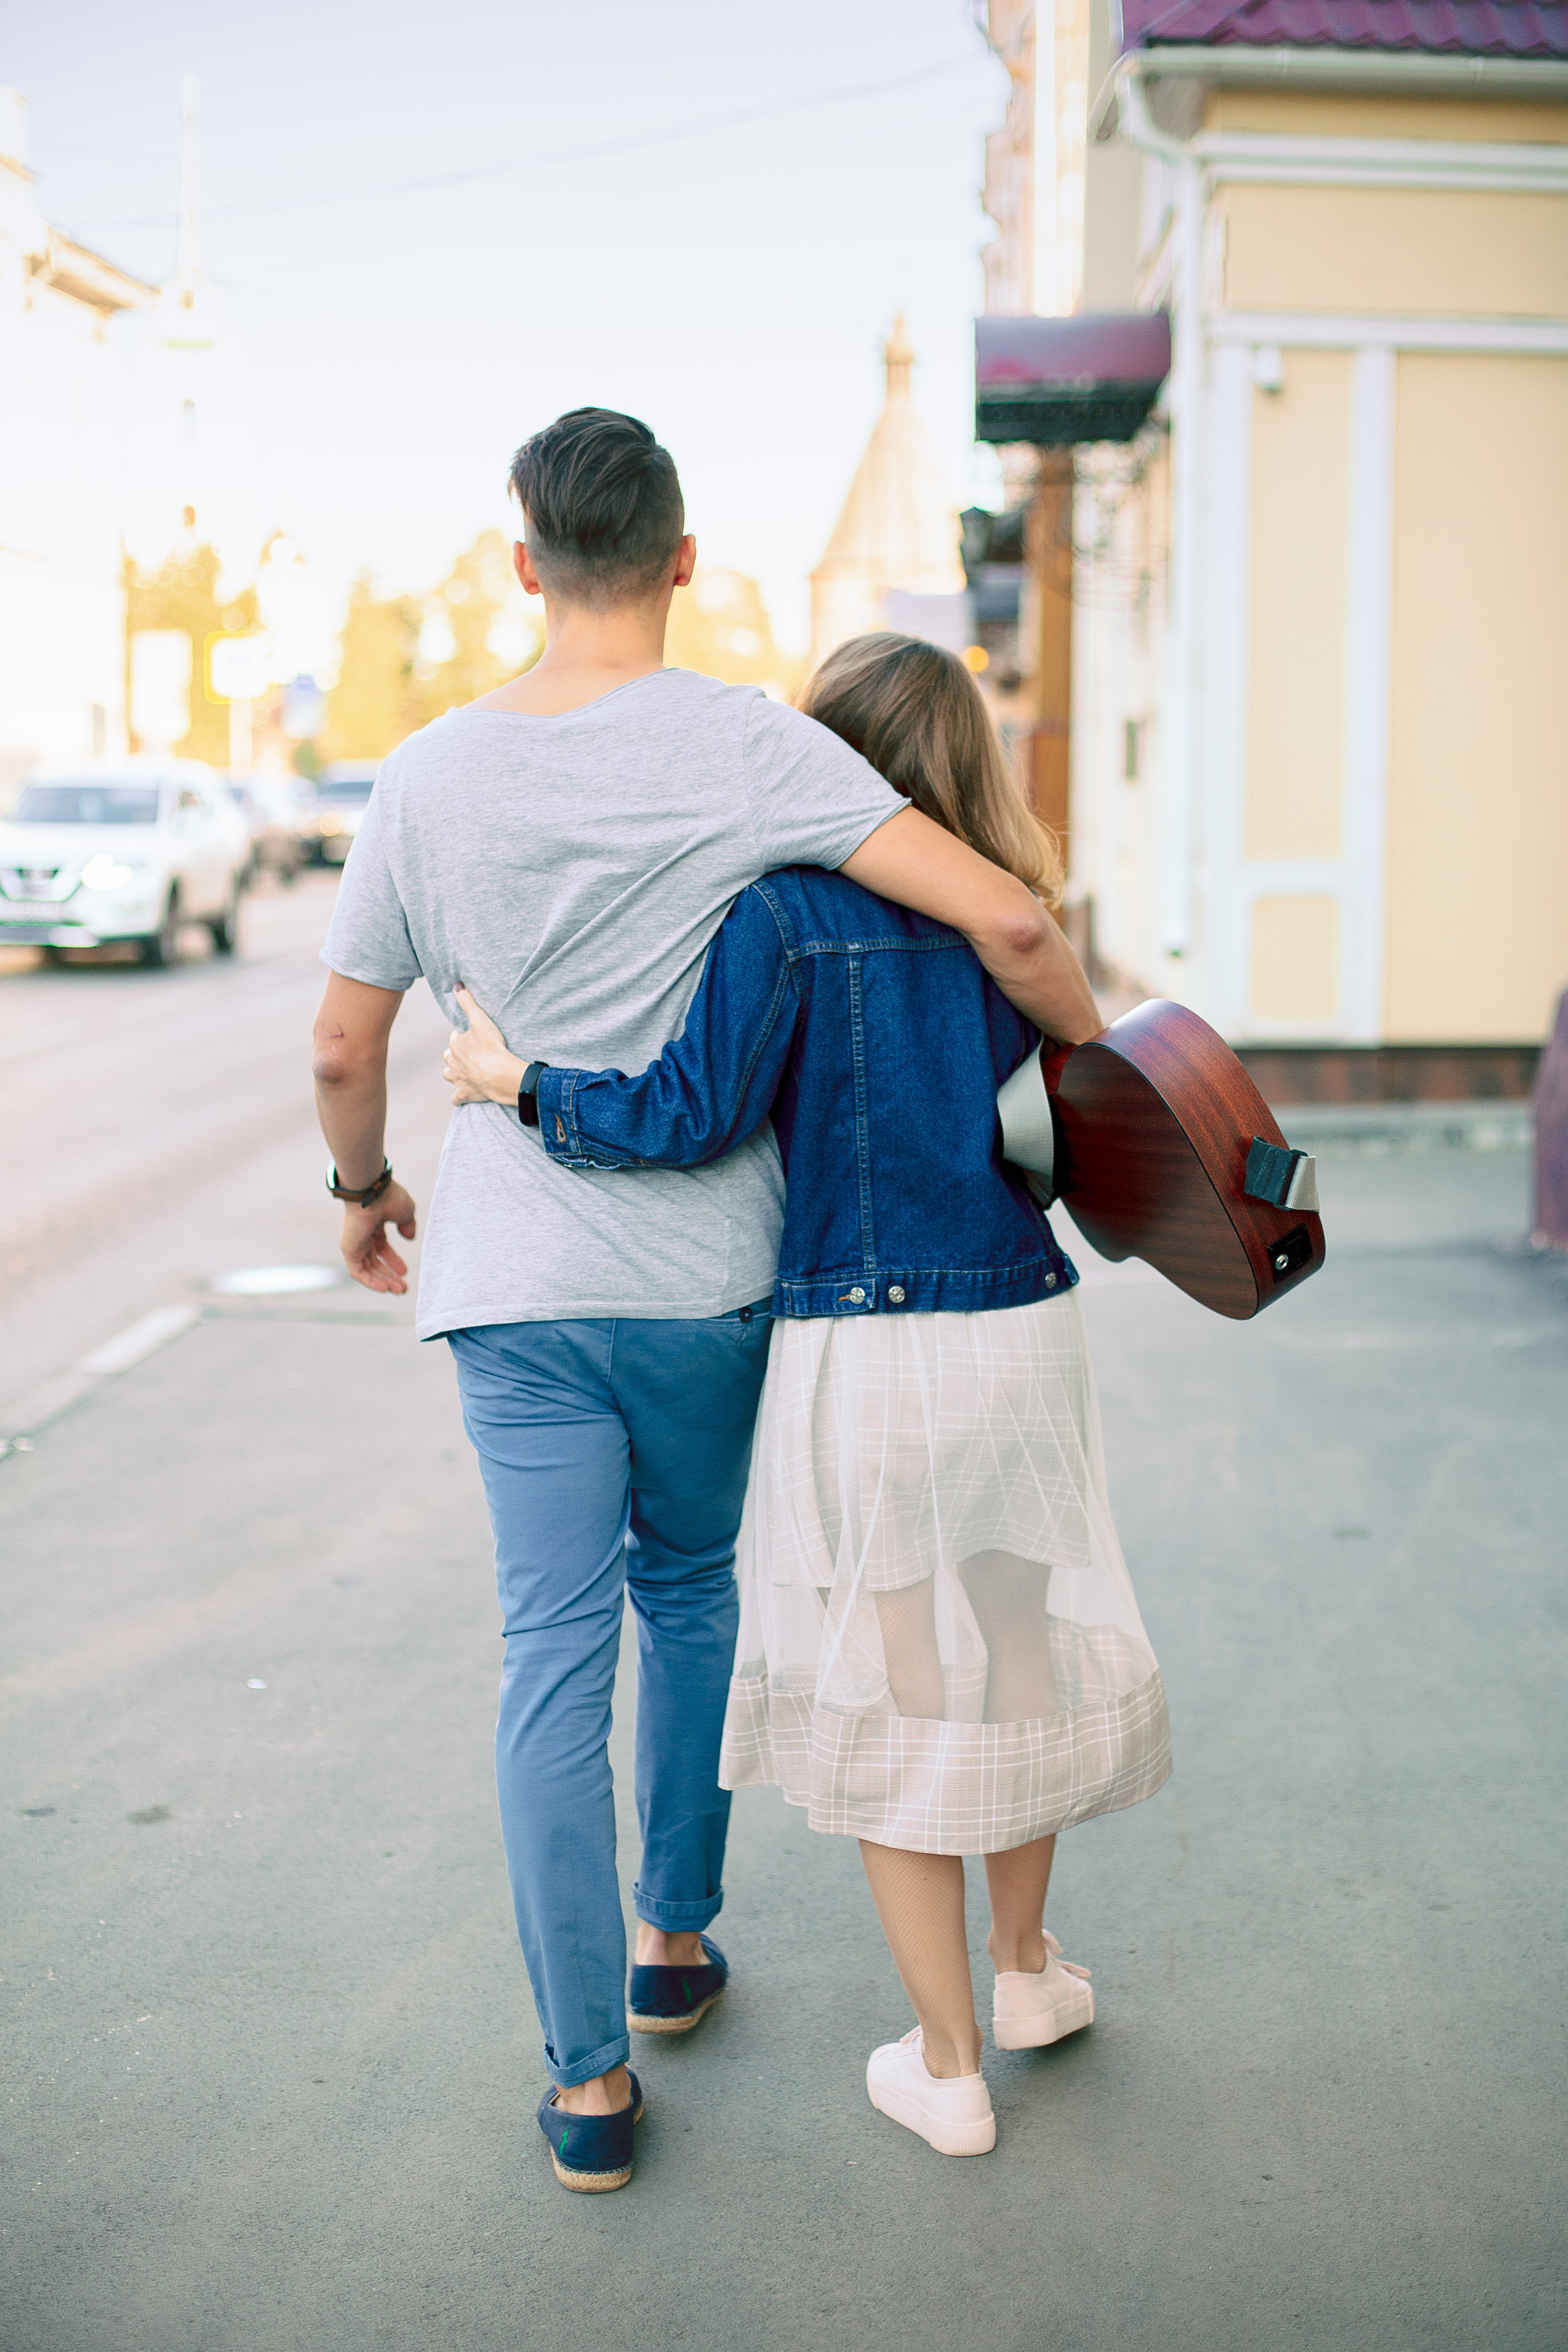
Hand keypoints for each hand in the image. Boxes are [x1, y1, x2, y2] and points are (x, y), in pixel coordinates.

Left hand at [338, 1180, 417, 1292]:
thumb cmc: (389, 1197)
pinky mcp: (349, 1250)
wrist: (372, 1191)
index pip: (382, 1248)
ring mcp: (354, 1243)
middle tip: (403, 1288)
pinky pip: (358, 1271)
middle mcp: (362, 1235)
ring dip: (383, 1281)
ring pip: (368, 1269)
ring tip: (399, 1291)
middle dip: (390, 1275)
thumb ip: (408, 1225)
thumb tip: (409, 1237)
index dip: (394, 1261)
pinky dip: (370, 1281)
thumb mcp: (405, 1212)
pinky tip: (384, 1288)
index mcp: (374, 1225)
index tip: (405, 1272)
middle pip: (375, 1261)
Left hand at [444, 984, 527, 1105]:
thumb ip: (468, 1003)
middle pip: (448, 1056)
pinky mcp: (465, 1094)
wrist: (498, 1075)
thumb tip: (456, 985)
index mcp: (456, 1045)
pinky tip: (461, 1096)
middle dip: (454, 1054)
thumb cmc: (491, 1047)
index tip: (473, 1036)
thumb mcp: (480, 1020)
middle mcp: (453, 1062)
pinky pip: (456, 1098)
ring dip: (453, 1073)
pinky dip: (458, 1097)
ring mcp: (458, 1079)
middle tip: (469, 1053)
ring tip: (462, 1071)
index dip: (463, 1036)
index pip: (455, 1038)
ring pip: (448, 1075)